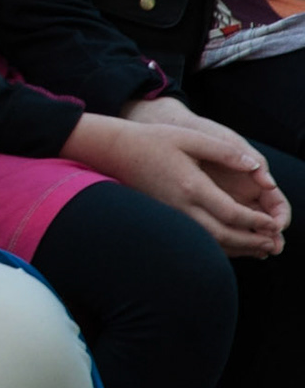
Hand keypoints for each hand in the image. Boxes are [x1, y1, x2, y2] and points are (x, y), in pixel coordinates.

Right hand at [124, 97, 290, 235]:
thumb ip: (225, 152)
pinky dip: (219, 247)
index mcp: (191, 186)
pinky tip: (232, 244)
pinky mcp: (167, 218)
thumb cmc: (152, 141)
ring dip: (237, 248)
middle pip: (223, 235)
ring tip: (259, 249)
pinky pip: (197, 239)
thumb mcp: (191, 138)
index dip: (255, 222)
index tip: (272, 223)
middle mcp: (182, 206)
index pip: (231, 213)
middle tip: (272, 244)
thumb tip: (256, 167)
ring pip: (210, 242)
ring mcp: (172, 215)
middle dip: (251, 242)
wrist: (116, 151)